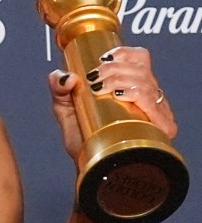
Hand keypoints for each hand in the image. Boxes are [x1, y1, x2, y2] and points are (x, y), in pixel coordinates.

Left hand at [52, 45, 176, 157]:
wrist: (91, 168)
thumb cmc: (84, 139)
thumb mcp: (67, 111)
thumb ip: (59, 90)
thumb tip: (63, 75)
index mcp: (133, 87)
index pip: (139, 58)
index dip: (122, 53)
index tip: (101, 60)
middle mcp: (149, 96)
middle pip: (140, 68)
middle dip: (113, 68)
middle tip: (93, 78)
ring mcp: (158, 111)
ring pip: (145, 81)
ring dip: (120, 78)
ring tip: (99, 87)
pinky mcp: (162, 127)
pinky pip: (153, 101)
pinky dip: (135, 92)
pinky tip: (119, 94)